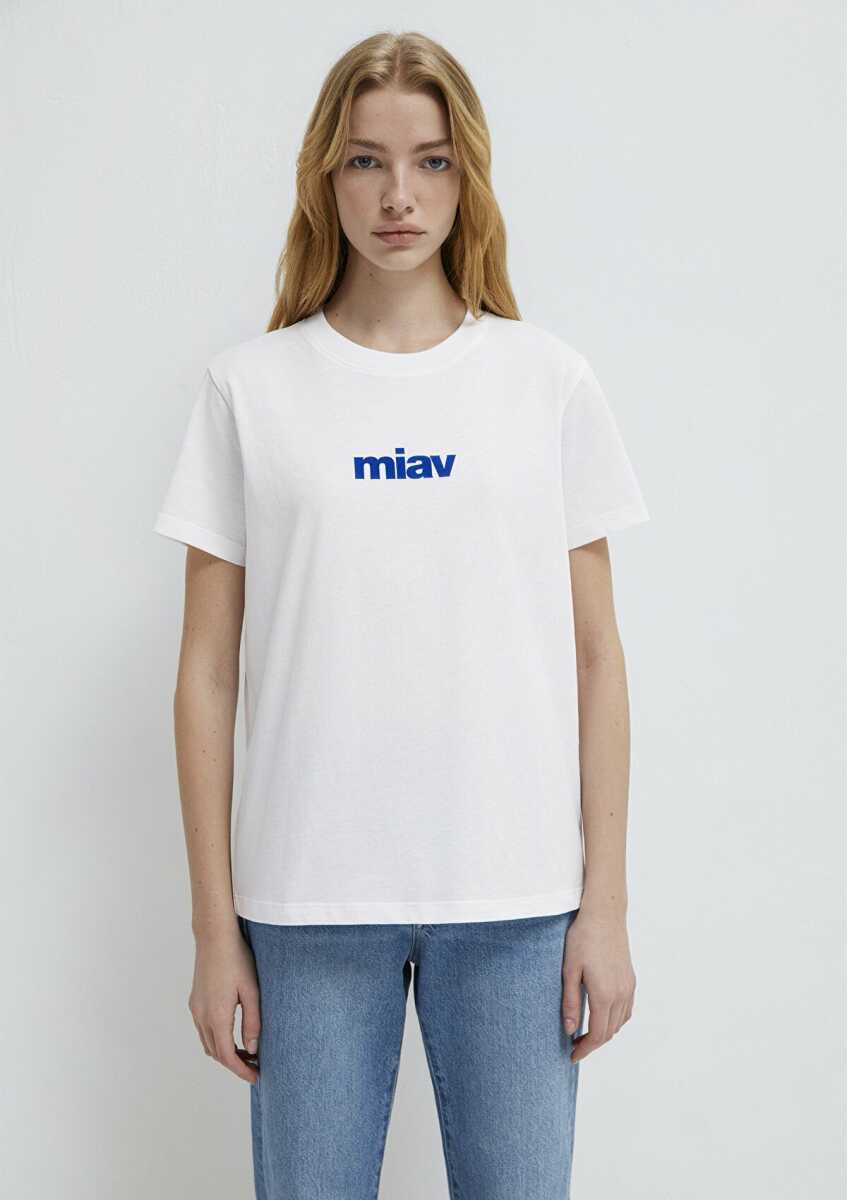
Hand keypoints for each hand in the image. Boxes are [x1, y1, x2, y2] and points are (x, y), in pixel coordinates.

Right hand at [188, 923, 260, 1083]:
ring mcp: (196, 1009)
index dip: (241, 1070)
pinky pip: (204, 1030)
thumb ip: (253, 1022)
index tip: (256, 1077)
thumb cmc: (237, 959)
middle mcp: (201, 1016)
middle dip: (235, 1064)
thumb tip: (252, 1049)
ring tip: (247, 1053)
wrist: (214, 937)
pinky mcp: (195, 1001)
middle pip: (216, 1053)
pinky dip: (217, 1040)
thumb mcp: (252, 991)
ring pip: (208, 1043)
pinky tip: (233, 1035)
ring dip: (225, 1053)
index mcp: (216, 1016)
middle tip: (255, 1067)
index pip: (227, 1055)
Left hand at [562, 907, 635, 1062]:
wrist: (604, 914)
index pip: (597, 1035)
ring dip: (605, 1032)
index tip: (572, 1056)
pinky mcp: (630, 979)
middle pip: (610, 1032)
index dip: (585, 1049)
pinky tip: (603, 1016)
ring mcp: (628, 987)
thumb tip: (570, 1029)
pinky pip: (626, 1009)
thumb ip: (570, 1002)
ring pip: (620, 1023)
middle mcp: (620, 994)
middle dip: (593, 1044)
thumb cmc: (583, 939)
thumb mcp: (569, 970)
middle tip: (575, 1047)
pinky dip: (615, 1020)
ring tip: (586, 1034)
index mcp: (604, 995)